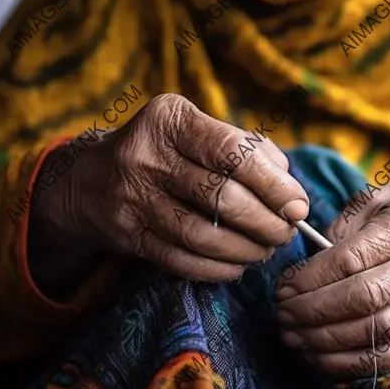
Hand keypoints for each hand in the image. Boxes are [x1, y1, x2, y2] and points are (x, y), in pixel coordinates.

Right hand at [29, 94, 308, 289]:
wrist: (91, 178)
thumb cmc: (166, 151)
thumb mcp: (197, 129)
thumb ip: (246, 148)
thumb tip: (289, 186)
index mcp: (170, 119)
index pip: (232, 152)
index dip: (273, 184)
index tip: (298, 206)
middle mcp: (145, 156)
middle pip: (221, 197)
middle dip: (266, 222)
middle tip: (286, 232)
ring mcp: (131, 198)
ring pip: (202, 235)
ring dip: (246, 249)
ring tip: (266, 249)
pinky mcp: (125, 235)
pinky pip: (180, 260)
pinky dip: (218, 268)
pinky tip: (237, 265)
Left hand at [275, 175, 389, 378]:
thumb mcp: (373, 200)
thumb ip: (340, 233)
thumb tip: (304, 273)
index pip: (352, 261)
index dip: (311, 278)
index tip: (283, 286)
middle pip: (364, 300)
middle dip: (313, 311)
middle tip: (282, 313)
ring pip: (376, 333)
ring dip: (326, 341)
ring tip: (293, 336)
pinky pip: (389, 356)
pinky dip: (349, 363)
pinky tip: (319, 355)